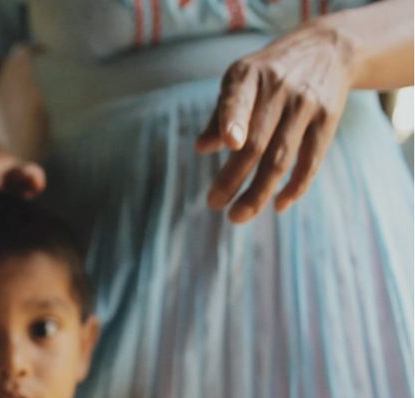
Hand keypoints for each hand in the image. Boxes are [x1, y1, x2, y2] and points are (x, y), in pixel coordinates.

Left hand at [196, 22, 354, 221]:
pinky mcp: (327, 120)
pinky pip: (310, 161)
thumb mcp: (240, 80)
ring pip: (280, 158)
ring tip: (236, 215)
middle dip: (232, 177)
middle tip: (213, 204)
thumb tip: (201, 148)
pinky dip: (294, 186)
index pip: (238, 99)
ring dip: (258, 192)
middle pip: (256, 142)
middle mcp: (279, 89)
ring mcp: (305, 105)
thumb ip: (220, 114)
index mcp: (248, 76)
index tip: (229, 142)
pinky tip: (277, 205)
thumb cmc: (268, 73)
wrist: (325, 49)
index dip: (233, 120)